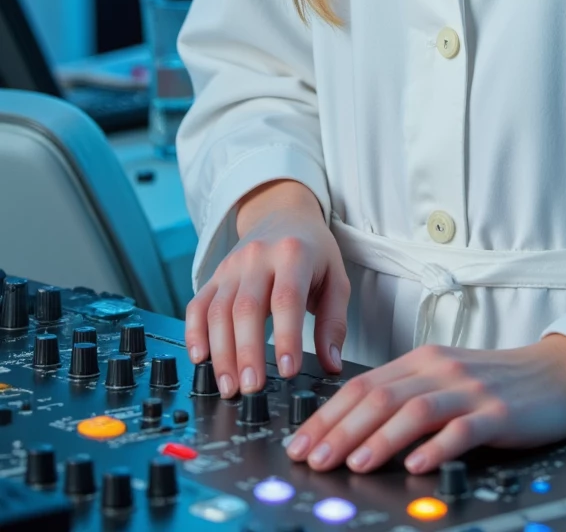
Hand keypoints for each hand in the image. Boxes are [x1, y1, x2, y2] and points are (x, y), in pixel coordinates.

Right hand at [184, 180, 349, 396]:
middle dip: (247, 352)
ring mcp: (231, 267)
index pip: (287, 299)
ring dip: (221, 353)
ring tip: (229, 386)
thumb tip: (332, 364)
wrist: (283, 213)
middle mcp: (258, 258)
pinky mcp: (214, 277)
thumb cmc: (313, 251)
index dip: (287, 336)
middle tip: (252, 389)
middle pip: (247, 308)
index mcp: (294, 255)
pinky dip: (194, 334)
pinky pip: (197, 306)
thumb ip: (334, 322)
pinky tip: (200, 359)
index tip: (287, 370)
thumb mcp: (336, 278)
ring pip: (218, 311)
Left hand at [285, 334, 565, 474]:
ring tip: (354, 464)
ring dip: (380, 438)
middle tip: (313, 458)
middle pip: (380, 397)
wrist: (557, 373)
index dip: (326, 415)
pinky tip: (417, 465)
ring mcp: (469, 389)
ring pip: (414, 410)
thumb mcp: (445, 379)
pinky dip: (436, 447)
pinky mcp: (497, 412)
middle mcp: (440, 370)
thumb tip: (355, 429)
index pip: (363, 386)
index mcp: (422, 361)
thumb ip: (406, 395)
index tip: (299, 442)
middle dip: (341, 430)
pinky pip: (462, 429)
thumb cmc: (497, 382)